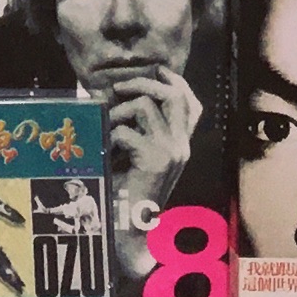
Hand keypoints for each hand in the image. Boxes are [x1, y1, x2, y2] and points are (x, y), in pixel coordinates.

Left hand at [103, 67, 200, 215]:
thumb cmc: (129, 188)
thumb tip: (121, 92)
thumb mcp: (140, 152)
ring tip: (107, 127)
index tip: (159, 70)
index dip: (176, 82)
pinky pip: (125, 131)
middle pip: (172, 95)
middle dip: (143, 82)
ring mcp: (171, 152)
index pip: (190, 104)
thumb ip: (141, 127)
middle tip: (119, 88)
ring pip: (144, 105)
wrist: (131, 226)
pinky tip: (106, 151)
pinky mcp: (155, 160)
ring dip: (118, 111)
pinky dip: (109, 136)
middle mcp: (181, 146)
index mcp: (181, 144)